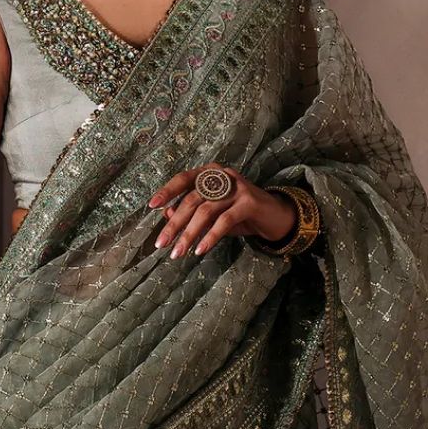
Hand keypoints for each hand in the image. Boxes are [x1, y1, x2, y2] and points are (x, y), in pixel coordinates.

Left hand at [146, 166, 296, 258]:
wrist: (275, 217)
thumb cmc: (239, 214)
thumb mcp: (213, 213)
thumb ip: (191, 211)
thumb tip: (166, 214)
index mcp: (211, 174)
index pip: (184, 179)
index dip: (167, 191)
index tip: (152, 206)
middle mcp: (223, 176)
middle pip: (192, 200)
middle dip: (174, 224)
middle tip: (161, 244)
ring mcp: (237, 188)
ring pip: (206, 211)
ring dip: (189, 234)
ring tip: (177, 254)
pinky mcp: (249, 202)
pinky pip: (224, 221)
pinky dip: (210, 237)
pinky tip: (200, 250)